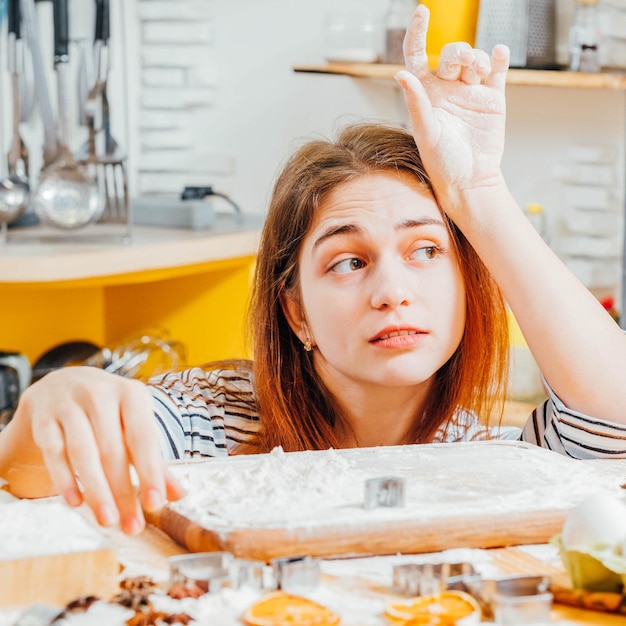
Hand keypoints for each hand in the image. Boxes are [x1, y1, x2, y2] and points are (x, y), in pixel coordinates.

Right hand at [12, 367, 183, 533]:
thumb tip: (177, 495)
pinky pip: (54, 453)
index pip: (144, 438)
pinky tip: (76, 502)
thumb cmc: (110, 411)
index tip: (155, 504)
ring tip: (107, 520)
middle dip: (123, 492)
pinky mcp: (44, 417)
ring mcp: (69, 404)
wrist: (63, 384)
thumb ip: (154, 460)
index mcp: (132, 394)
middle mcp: (101, 394)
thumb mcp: (134, 425)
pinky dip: (65, 479)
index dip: (150, 472)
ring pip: (83, 453)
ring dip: (96, 491)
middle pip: (113, 450)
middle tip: (131, 526)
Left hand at [394, 5, 509, 212]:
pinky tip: (499, 53)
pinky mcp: (493, 98)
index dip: (417, 32)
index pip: (417, 55)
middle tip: (463, 64)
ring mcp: (470, 92)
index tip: (422, 11)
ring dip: (477, 58)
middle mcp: (446, 89)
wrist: (470, 180)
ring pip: (474, 59)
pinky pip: (497, 70)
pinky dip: (499, 58)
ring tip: (479, 71)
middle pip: (451, 54)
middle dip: (458, 52)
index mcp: (425, 94)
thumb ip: (416, 103)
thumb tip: (401, 74)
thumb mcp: (426, 133)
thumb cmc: (442, 162)